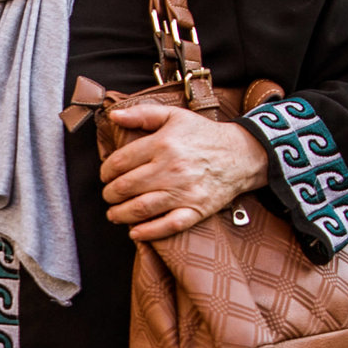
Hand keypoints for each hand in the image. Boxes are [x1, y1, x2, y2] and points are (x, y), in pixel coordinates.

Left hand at [99, 103, 272, 241]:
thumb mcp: (174, 116)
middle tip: (109, 195)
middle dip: (110, 194)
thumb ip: (142, 114)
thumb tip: (114, 117)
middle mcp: (170, 169)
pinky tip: (135, 233)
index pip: (120, 162)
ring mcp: (183, 192)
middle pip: (126, 187)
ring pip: (140, 209)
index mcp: (162, 144)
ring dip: (120, 214)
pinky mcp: (195, 210)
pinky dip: (147, 232)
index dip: (106, 171)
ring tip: (114, 214)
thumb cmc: (204, 135)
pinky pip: (167, 226)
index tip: (106, 176)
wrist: (241, 154)